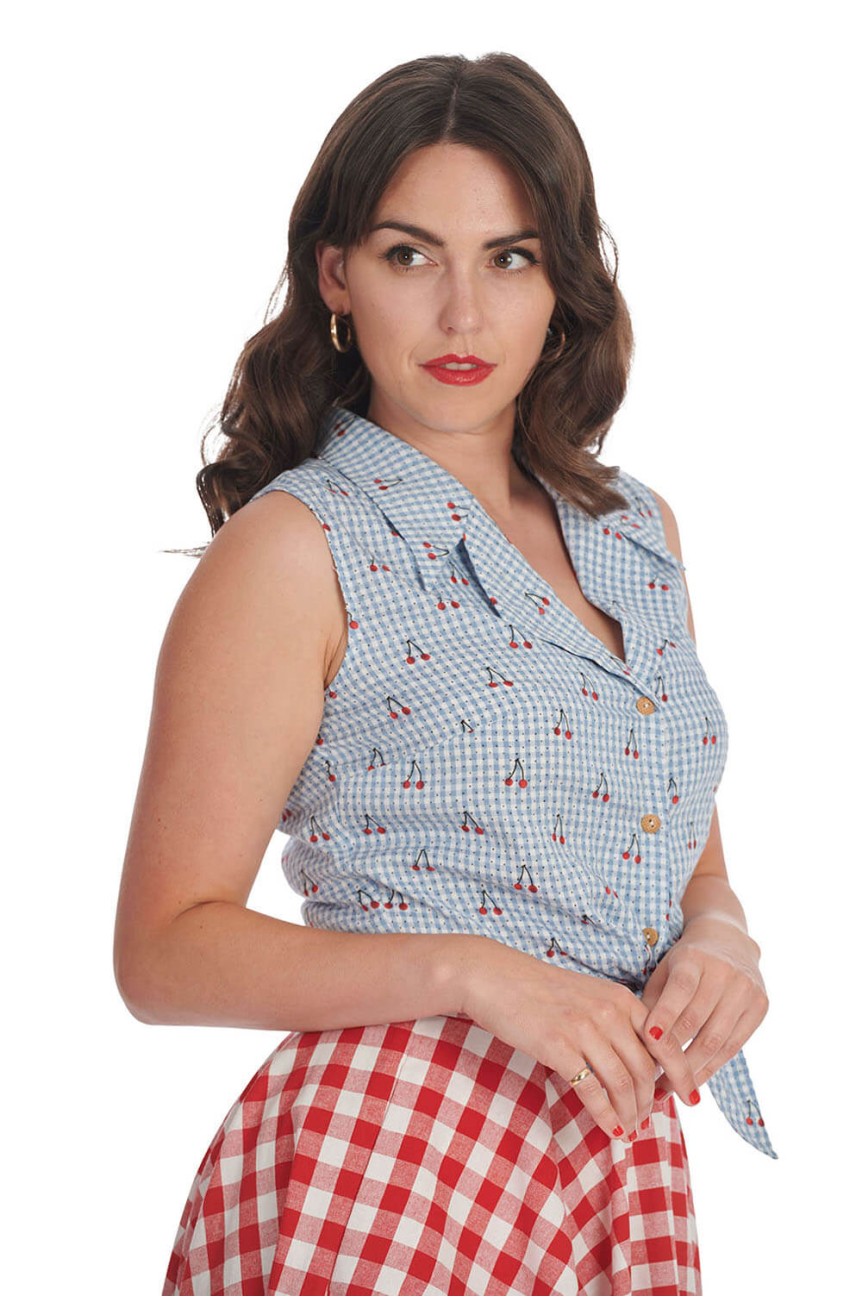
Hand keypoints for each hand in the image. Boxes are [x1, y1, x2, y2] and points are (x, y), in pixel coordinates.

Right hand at [458, 936, 700, 1141]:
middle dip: (650, 1103)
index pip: (665, 1041)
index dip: (682, 1073)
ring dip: (630, 1114)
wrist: (493, 976)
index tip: (692, 1098)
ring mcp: (583, 1028)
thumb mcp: (586, 996)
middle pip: (645, 1069)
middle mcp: (608, 1011)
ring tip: (630, 1130)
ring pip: (623, 1083)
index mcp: (620, 998)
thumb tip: (636, 1060)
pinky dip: (606, 1115)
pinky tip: (611, 1129)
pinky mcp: (557, 1046)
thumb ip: (613, 1021)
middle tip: (646, 1123)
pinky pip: (592, 1090)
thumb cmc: (537, 989)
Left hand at [640, 917, 768, 1095]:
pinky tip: (694, 1081)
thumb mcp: (665, 971)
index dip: (666, 1015)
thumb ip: (652, 1002)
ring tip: (670, 1090)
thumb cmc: (685, 963)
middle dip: (673, 1054)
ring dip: (692, 1070)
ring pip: (716, 1040)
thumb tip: (636, 1044)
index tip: (649, 1041)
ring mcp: (745, 990)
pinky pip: (733, 1047)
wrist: (729, 942)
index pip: (681, 989)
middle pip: (697, 1021)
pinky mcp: (760, 1006)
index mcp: (694, 958)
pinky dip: (712, 1067)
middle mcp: (724, 972)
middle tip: (651, 1081)